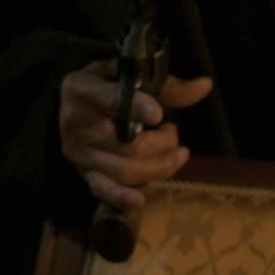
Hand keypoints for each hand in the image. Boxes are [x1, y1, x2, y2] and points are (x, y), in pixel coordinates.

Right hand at [59, 61, 212, 209]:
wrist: (70, 104)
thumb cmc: (106, 85)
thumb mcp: (131, 75)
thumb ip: (167, 85)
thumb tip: (205, 86)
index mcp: (82, 89)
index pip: (111, 99)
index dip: (137, 108)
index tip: (159, 115)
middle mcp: (75, 123)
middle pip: (126, 143)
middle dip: (162, 143)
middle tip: (174, 133)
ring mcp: (79, 152)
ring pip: (123, 170)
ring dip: (159, 167)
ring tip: (177, 154)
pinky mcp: (84, 172)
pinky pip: (102, 189)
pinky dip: (121, 196)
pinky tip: (139, 200)